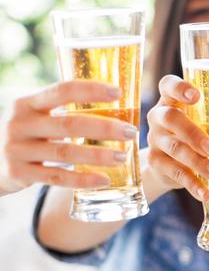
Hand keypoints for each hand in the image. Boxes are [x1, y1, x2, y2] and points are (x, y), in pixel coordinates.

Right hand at [0, 81, 137, 195]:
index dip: (91, 90)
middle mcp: (19, 123)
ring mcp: (16, 149)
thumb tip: (115, 105)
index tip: (118, 92)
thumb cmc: (23, 137)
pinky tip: (104, 180)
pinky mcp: (17, 173)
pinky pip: (57, 177)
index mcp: (27, 103)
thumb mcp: (34, 117)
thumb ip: (61, 111)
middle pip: (69, 123)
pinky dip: (82, 179)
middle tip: (131, 131)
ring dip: (98, 155)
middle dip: (104, 127)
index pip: (62, 90)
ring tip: (123, 156)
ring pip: (65, 152)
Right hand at [146, 75, 208, 201]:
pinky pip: (172, 172)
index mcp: (174, 100)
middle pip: (170, 118)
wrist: (170, 164)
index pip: (168, 85)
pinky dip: (191, 184)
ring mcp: (155, 139)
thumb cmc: (199, 134)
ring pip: (174, 148)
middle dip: (191, 133)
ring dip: (197, 162)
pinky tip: (206, 194)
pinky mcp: (155, 162)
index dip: (179, 88)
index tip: (196, 96)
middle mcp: (160, 116)